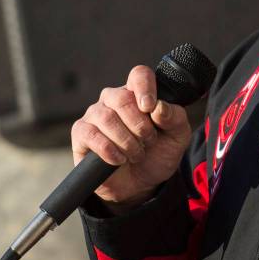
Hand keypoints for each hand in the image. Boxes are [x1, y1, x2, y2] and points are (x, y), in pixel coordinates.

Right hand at [71, 65, 191, 213]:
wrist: (140, 184)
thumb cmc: (157, 154)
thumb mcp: (177, 137)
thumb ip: (175, 118)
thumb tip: (159, 106)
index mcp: (138, 93)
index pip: (139, 75)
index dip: (145, 88)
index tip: (151, 108)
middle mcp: (113, 99)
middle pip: (122, 98)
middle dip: (140, 125)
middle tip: (148, 141)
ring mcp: (95, 115)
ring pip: (107, 118)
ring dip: (127, 141)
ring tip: (136, 154)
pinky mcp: (81, 133)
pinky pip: (92, 135)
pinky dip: (110, 151)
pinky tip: (119, 160)